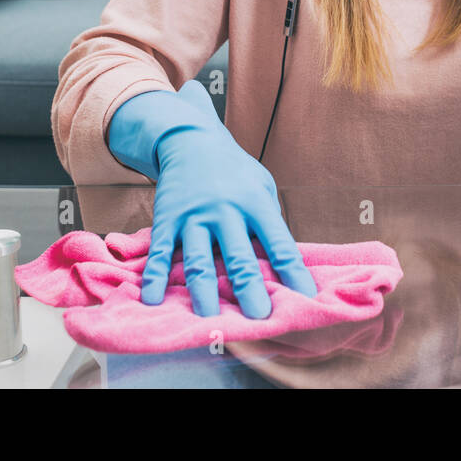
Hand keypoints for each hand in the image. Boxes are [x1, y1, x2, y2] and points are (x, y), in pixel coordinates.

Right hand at [107, 80, 318, 317]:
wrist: (191, 139)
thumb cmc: (235, 172)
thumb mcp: (262, 187)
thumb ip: (269, 223)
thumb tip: (281, 266)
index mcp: (256, 203)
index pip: (280, 243)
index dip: (293, 272)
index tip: (305, 299)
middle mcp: (226, 211)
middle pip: (239, 257)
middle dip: (250, 289)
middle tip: (259, 318)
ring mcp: (194, 216)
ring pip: (199, 260)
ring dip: (204, 292)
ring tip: (209, 320)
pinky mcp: (168, 219)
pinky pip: (161, 253)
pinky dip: (156, 278)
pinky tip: (155, 300)